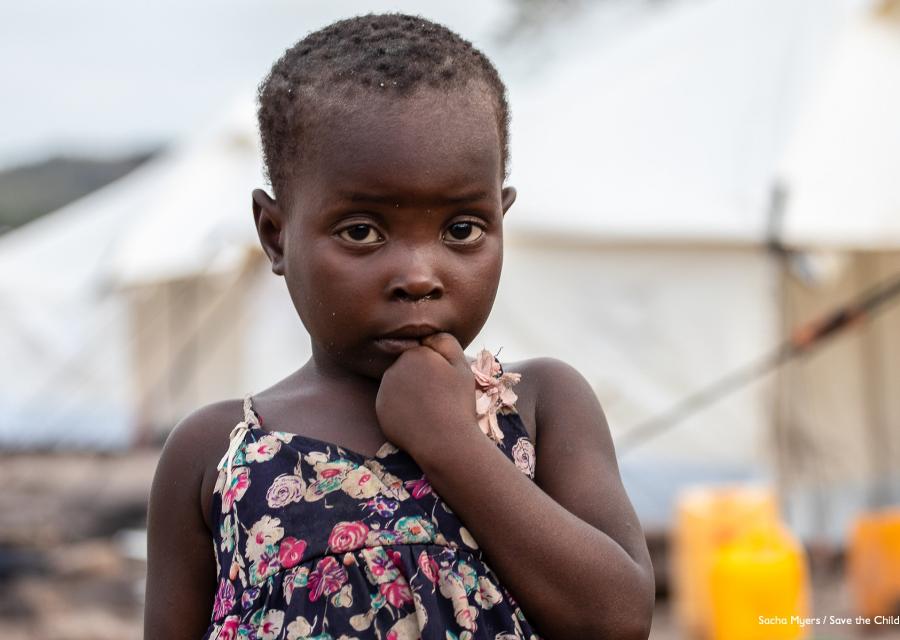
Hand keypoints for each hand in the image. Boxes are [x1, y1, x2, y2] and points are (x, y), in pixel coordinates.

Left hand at [375, 332, 478, 458]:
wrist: (445, 441)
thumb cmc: (457, 402)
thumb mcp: (462, 366)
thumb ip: (445, 342)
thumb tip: (428, 336)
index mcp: (413, 353)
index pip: (422, 353)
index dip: (436, 367)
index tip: (445, 382)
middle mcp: (393, 368)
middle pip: (408, 368)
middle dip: (420, 377)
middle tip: (437, 396)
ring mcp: (384, 390)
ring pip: (399, 385)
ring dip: (410, 392)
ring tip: (428, 408)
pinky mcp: (379, 410)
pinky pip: (391, 403)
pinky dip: (402, 409)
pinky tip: (417, 419)